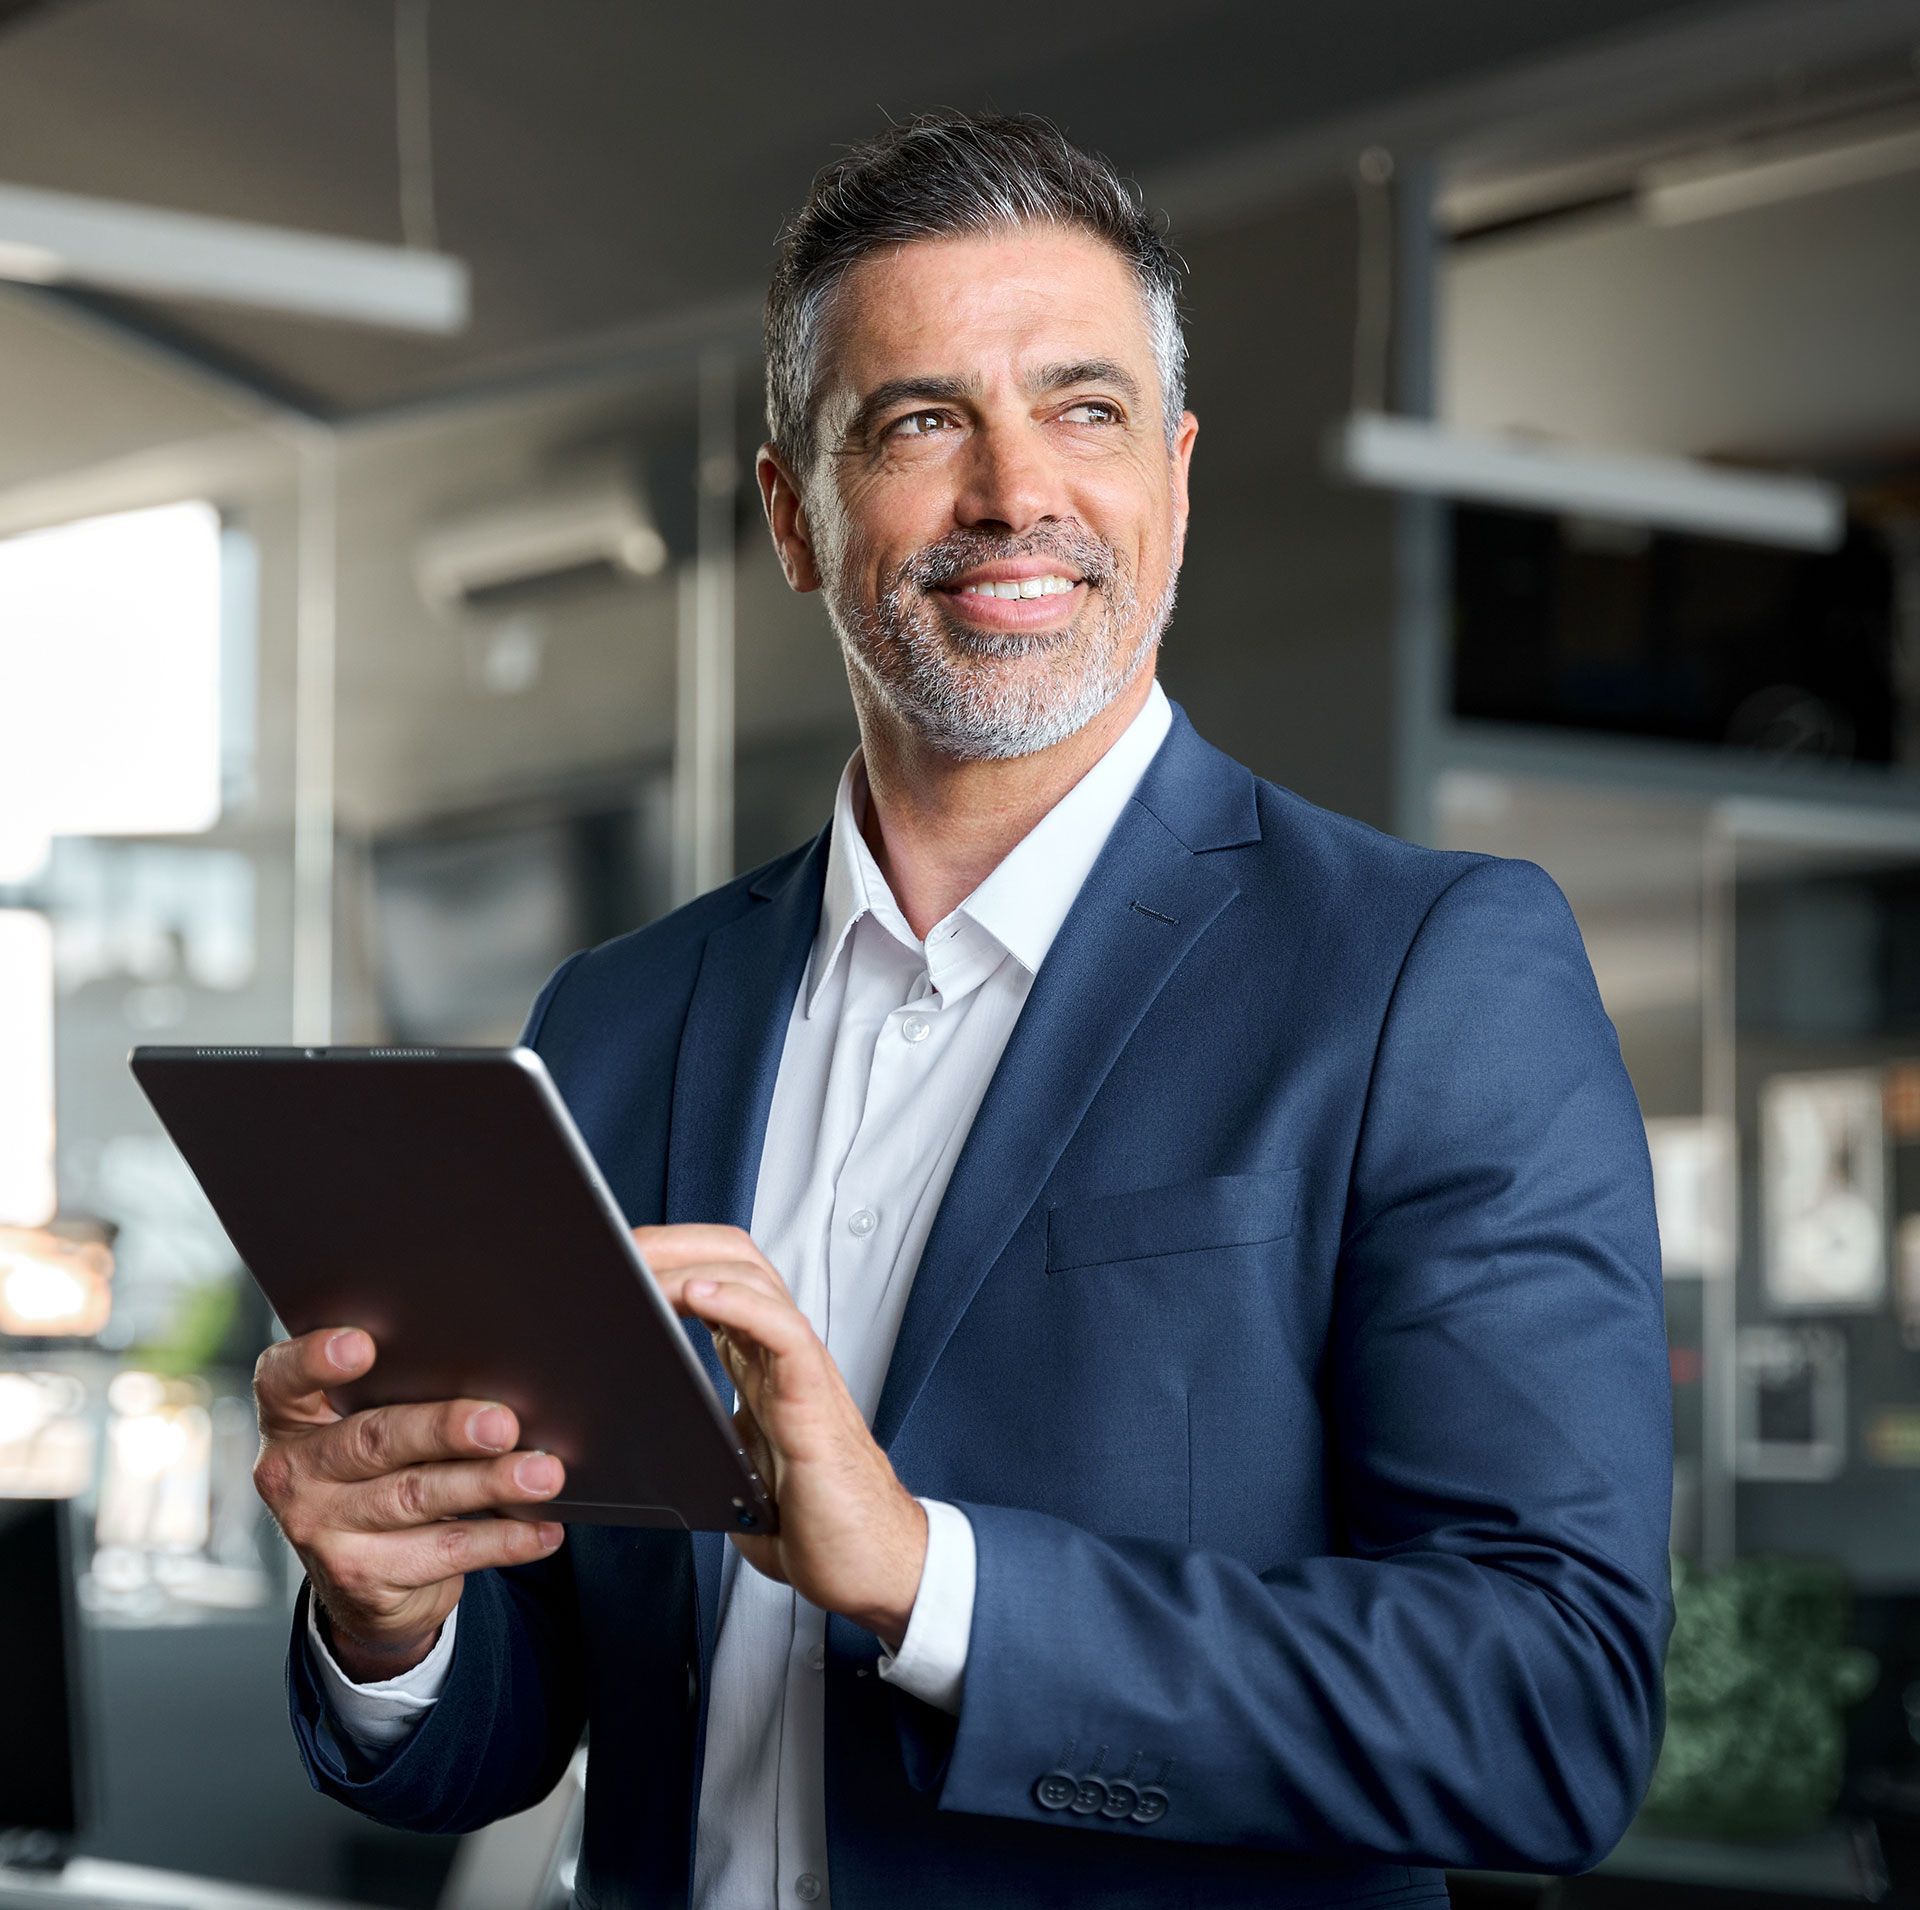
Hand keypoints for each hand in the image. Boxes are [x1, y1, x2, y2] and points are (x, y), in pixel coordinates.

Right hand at [250, 1326, 568, 1681]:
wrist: (363, 1583)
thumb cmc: (379, 1473)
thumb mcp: (369, 1431)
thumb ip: (400, 1397)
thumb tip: (497, 1376)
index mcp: (291, 1419)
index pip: (283, 1379)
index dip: (316, 1359)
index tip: (363, 1345)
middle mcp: (294, 1474)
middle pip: (374, 1440)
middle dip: (444, 1429)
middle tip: (502, 1423)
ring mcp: (321, 1531)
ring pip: (416, 1497)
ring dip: (488, 1483)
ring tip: (542, 1473)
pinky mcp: (361, 1579)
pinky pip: (445, 1551)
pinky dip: (504, 1538)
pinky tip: (543, 1526)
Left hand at [634, 1224, 927, 1650]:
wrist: (872, 1568)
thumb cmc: (811, 1526)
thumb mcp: (729, 1474)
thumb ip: (695, 1443)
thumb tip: (625, 1446)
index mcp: (760, 1366)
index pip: (720, 1279)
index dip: (671, 1256)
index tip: (617, 1257)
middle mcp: (782, 1356)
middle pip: (736, 1259)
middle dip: (674, 1240)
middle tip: (619, 1246)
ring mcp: (802, 1372)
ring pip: (755, 1279)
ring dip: (692, 1261)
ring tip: (643, 1264)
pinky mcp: (813, 1401)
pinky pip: (782, 1331)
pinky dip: (739, 1303)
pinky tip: (696, 1294)